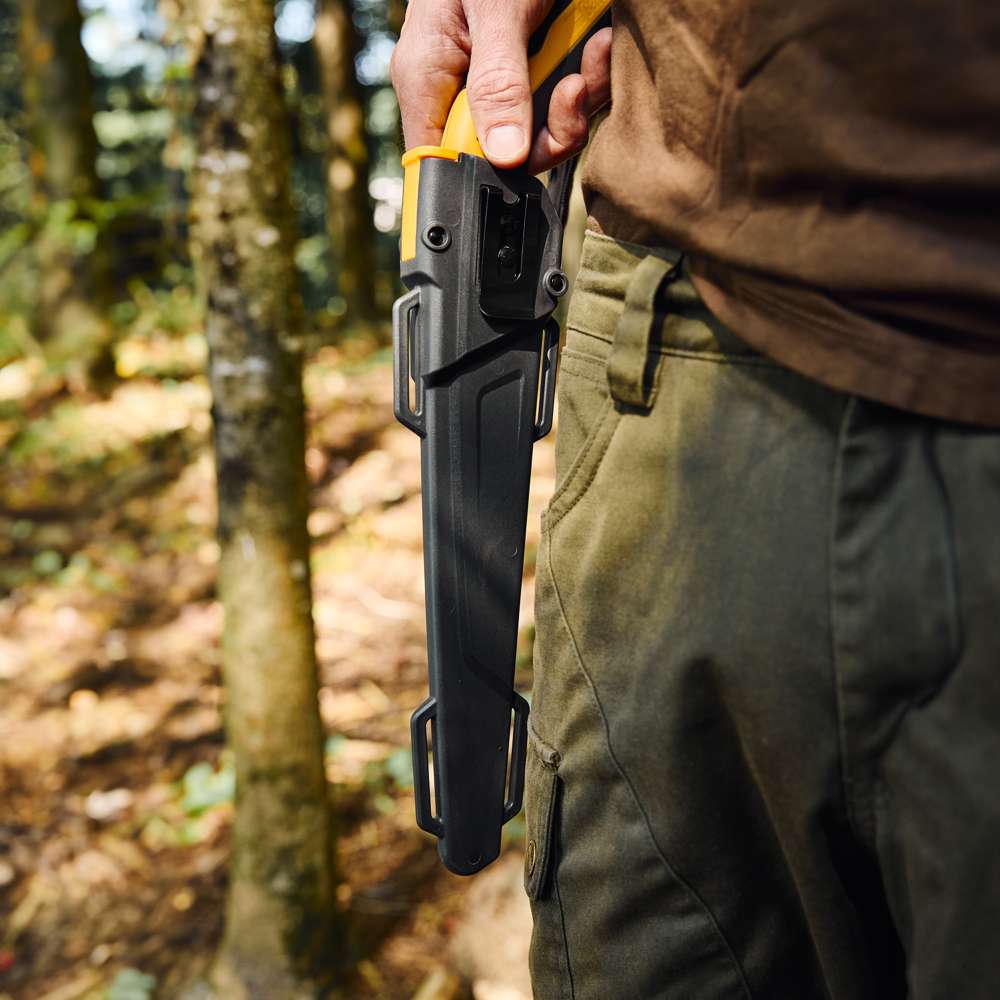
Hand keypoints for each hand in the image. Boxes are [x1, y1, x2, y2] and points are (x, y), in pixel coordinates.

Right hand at [390, 0, 611, 172]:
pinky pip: (564, 103)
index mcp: (430, 76)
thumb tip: (503, 157)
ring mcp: (501, 83)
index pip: (437, 158)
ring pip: (541, 134)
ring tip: (592, 56)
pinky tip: (597, 47)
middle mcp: (463, 87)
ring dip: (577, 101)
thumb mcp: (497, 10)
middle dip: (549, 133)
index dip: (476, 178)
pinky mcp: (536, 72)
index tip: (518, 171)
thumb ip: (498, 83)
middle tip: (572, 90)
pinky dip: (588, 81)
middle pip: (502, 156)